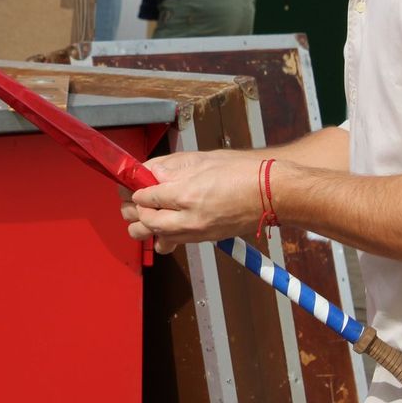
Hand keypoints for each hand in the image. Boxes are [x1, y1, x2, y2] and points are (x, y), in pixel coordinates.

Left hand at [120, 149, 267, 252]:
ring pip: (155, 236)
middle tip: (130, 198)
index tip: (130, 184)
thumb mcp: (201, 159)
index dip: (133, 189)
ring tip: (143, 212)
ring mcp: (196, 231)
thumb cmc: (241, 170)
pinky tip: (162, 227)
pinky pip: (173, 243)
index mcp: (186, 193)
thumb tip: (148, 171)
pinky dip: (162, 238)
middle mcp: (188, 217)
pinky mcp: (203, 239)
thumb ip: (170, 167)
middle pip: (144, 220)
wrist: (271, 193)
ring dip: (143, 226)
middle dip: (132, 209)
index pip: (146, 196)